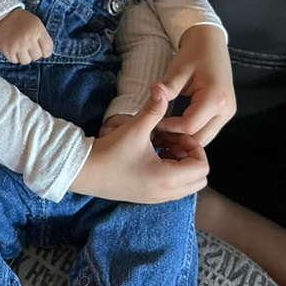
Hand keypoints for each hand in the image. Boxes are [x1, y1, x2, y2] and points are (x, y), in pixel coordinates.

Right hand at [0, 9, 52, 63]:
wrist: (0, 17)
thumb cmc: (20, 20)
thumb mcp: (35, 23)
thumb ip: (42, 37)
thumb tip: (45, 54)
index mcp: (37, 30)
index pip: (48, 50)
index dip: (45, 51)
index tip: (41, 49)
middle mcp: (28, 38)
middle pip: (37, 56)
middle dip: (33, 52)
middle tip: (28, 45)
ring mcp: (17, 45)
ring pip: (26, 61)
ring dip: (24, 56)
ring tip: (20, 47)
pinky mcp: (7, 50)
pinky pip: (15, 61)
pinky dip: (14, 56)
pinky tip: (12, 47)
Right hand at [70, 84, 208, 202]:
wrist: (83, 171)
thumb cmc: (110, 151)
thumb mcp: (135, 129)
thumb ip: (153, 109)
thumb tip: (161, 87)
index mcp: (167, 178)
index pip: (202, 168)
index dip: (195, 147)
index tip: (176, 134)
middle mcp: (166, 193)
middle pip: (199, 180)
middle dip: (191, 158)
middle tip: (173, 142)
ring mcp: (156, 198)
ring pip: (186, 185)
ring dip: (180, 165)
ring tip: (161, 147)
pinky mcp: (147, 197)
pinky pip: (172, 189)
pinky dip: (170, 173)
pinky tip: (151, 156)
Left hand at [154, 25, 235, 145]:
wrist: (210, 45)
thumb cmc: (194, 54)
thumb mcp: (178, 70)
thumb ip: (167, 88)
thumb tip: (153, 96)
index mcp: (216, 98)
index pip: (189, 125)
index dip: (168, 128)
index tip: (152, 123)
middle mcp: (226, 110)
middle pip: (199, 138)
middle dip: (176, 140)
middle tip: (155, 134)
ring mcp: (228, 113)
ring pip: (204, 139)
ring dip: (184, 139)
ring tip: (163, 132)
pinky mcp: (224, 114)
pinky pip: (207, 131)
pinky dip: (191, 133)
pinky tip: (174, 128)